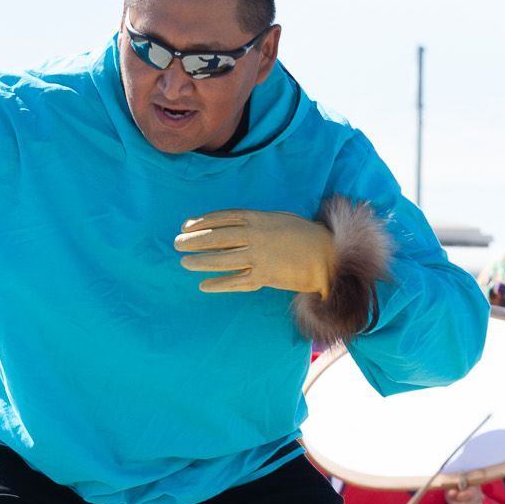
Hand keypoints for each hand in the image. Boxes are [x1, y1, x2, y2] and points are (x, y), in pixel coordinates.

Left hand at [175, 209, 332, 295]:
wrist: (328, 256)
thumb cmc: (303, 235)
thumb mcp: (278, 219)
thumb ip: (256, 221)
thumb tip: (231, 225)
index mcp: (259, 218)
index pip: (223, 218)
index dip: (202, 222)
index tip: (185, 226)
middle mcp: (257, 236)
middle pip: (217, 238)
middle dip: (194, 240)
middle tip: (176, 244)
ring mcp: (260, 257)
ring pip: (222, 259)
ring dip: (200, 261)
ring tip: (184, 262)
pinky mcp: (266, 276)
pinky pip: (237, 281)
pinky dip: (219, 284)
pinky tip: (204, 285)